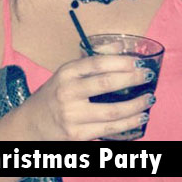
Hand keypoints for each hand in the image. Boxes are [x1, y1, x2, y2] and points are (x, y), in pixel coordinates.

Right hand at [26, 54, 155, 140]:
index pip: (97, 63)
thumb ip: (93, 60)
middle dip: (132, 79)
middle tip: (147, 76)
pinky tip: (140, 117)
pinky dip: (128, 124)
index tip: (138, 61)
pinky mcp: (77, 135)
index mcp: (67, 72)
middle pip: (106, 84)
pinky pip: (109, 130)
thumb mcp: (68, 73)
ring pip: (112, 111)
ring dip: (135, 105)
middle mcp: (68, 92)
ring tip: (150, 99)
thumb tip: (121, 46)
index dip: (120, 61)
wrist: (31, 124)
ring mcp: (72, 115)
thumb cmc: (55, 94)